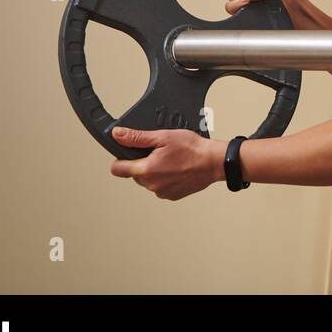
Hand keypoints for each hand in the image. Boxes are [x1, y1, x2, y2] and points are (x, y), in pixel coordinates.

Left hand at [109, 127, 224, 200]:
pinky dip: (166, 178)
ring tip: (172, 160)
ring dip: (155, 171)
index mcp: (146, 170)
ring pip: (148, 180)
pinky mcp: (172, 196)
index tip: (129, 153)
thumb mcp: (163, 136)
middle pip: (134, 173)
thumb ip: (137, 137)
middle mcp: (151, 185)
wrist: (214, 162)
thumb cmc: (193, 149)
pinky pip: (161, 187)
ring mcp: (162, 192)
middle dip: (143, 163)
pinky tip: (177, 169)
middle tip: (159, 152)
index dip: (120, 159)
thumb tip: (117, 135)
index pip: (117, 169)